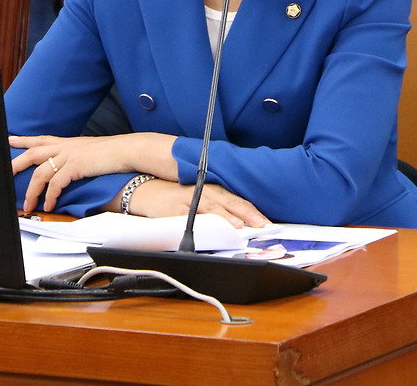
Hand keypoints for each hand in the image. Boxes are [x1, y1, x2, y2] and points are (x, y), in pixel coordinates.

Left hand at [10, 132, 175, 212]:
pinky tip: (49, 205)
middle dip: (16, 163)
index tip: (10, 139)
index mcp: (68, 143)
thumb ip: (78, 156)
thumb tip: (72, 166)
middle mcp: (66, 147)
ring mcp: (70, 155)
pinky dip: (50, 196)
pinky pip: (56, 184)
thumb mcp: (91, 151)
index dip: (24, 139)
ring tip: (28, 205)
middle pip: (33, 153)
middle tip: (5, 173)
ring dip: (32, 191)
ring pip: (40, 172)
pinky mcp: (76, 166)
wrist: (129, 150)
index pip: (41, 139)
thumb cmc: (114, 153)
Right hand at [126, 179, 269, 228]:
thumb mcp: (200, 196)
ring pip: (212, 207)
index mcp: (213, 190)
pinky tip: (209, 227)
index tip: (267, 222)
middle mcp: (204, 192)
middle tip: (262, 224)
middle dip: (247, 214)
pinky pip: (190, 216)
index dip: (253, 211)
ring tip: (240, 225)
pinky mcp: (176, 210)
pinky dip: (200, 222)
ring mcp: (190, 200)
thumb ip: (218, 206)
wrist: (149, 190)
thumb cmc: (178, 196)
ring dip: (227, 216)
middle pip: (230, 202)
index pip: (237, 200)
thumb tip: (240, 221)